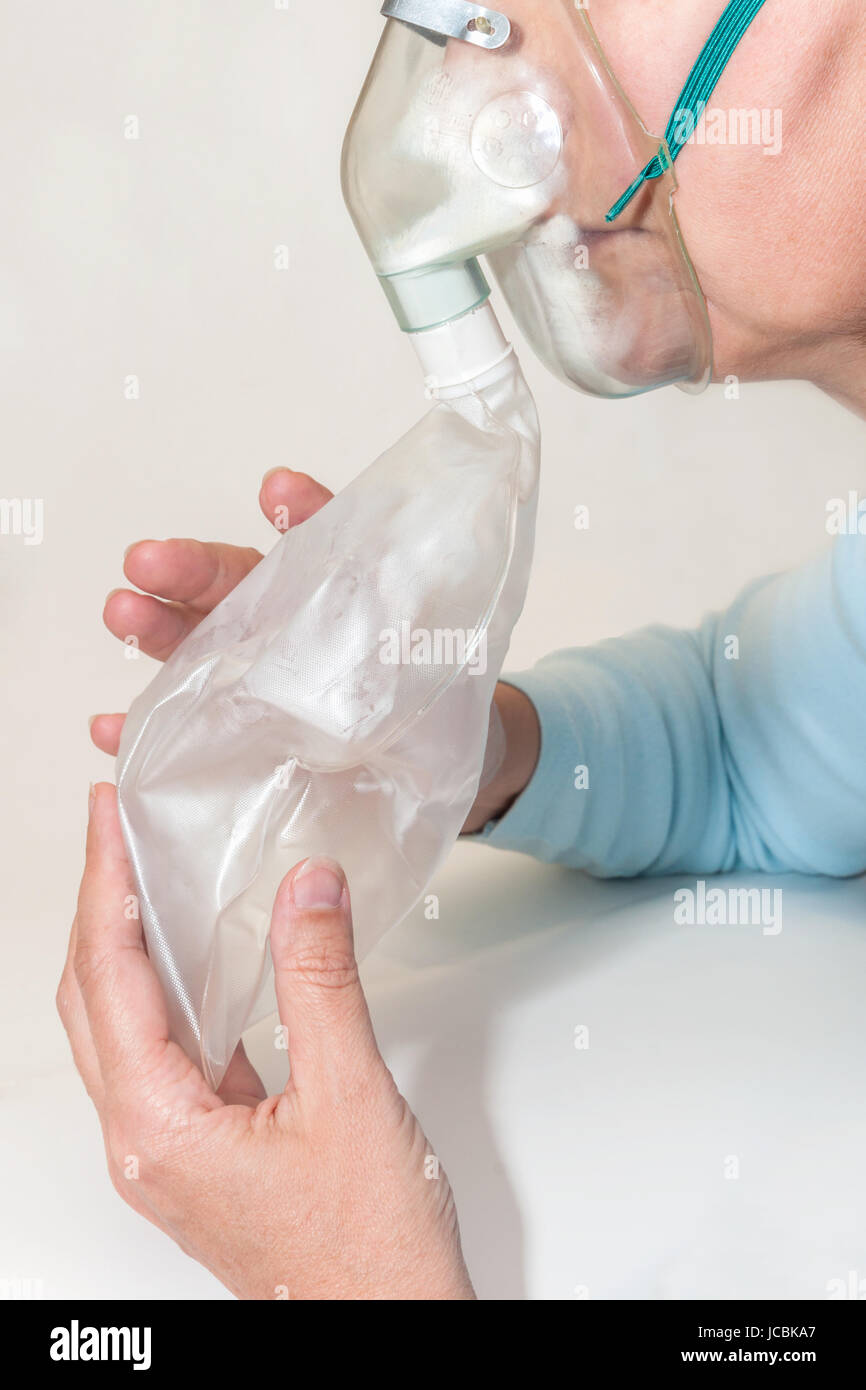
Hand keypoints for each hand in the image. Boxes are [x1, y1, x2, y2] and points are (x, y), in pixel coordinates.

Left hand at [57, 784, 475, 1300]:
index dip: (103, 886)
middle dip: (96, 905)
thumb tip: (306, 888)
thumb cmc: (367, 1250)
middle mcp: (144, 1144)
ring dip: (122, 948)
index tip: (105, 820)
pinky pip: (160, 1057)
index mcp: (159, 1129)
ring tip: (141, 877)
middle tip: (111, 831)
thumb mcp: (351, 1095)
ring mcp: (167, 1153)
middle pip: (90, 1001)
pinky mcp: (199, 1153)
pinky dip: (164, 995)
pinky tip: (194, 961)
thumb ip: (321, 980)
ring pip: (118, 1030)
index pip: (108, 979)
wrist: (389, 1325)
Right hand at [91, 467, 540, 827]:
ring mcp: (250, 679)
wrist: (430, 769)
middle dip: (190, 568)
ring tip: (123, 611)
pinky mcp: (231, 735)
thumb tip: (419, 577)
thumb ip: (421, 616)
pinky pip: (181, 730)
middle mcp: (282, 628)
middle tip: (149, 560)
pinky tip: (113, 728)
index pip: (316, 542)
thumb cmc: (429, 699)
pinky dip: (142, 729)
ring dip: (155, 625)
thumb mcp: (438, 652)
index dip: (301, 513)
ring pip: (193, 645)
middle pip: (231, 588)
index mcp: (332, 594)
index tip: (280, 491)